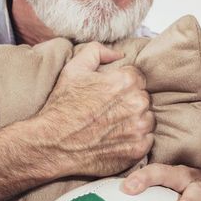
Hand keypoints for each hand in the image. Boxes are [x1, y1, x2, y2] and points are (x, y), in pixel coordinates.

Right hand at [27, 43, 154, 177]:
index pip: (137, 77)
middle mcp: (137, 103)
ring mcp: (139, 128)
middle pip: (143, 98)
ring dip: (135, 121)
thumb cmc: (62, 107)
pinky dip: (135, 140)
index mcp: (126, 81)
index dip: (122, 85)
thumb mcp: (73, 69)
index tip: (109, 95)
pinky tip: (116, 139)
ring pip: (147, 118)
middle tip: (108, 111)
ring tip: (112, 125)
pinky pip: (147, 140)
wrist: (52, 144)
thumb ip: (97, 51)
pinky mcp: (138, 149)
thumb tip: (118, 54)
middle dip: (129, 102)